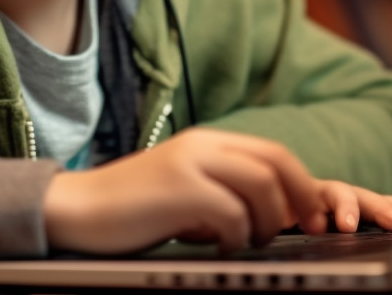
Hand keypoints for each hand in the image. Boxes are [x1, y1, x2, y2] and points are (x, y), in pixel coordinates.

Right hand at [42, 127, 391, 254]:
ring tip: (251, 242)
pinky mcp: (178, 190)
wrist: (78, 209)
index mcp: (207, 143)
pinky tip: (221, 248)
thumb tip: (272, 215)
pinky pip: (231, 212)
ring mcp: (190, 165)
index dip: (302, 184)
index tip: (314, 217)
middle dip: (302, 197)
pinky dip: (237, 236)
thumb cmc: (134, 210)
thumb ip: (224, 192)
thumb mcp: (186, 191)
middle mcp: (202, 145)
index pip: (273, 152)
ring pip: (260, 185)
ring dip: (268, 220)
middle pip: (275, 161)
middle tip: (310, 229)